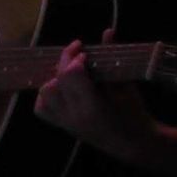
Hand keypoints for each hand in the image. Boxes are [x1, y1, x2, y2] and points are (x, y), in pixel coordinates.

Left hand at [34, 29, 150, 150]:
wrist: (134, 144)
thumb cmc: (134, 114)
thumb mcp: (126, 86)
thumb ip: (112, 59)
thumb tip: (108, 31)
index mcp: (93, 107)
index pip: (70, 76)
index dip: (74, 59)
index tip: (84, 52)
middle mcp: (74, 117)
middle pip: (54, 83)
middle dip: (63, 64)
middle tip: (78, 56)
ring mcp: (66, 123)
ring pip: (45, 94)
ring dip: (54, 79)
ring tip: (70, 73)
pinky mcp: (63, 127)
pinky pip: (42, 109)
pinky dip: (46, 96)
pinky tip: (61, 88)